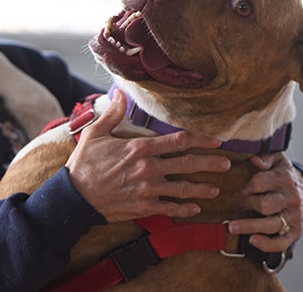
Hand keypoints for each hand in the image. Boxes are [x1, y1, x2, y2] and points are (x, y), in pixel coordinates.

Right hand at [65, 90, 230, 222]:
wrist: (75, 196)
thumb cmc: (84, 163)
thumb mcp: (95, 133)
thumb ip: (112, 114)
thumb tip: (119, 94)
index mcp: (140, 148)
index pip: (179, 141)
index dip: (201, 139)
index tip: (216, 140)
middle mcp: (149, 168)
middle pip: (187, 164)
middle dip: (210, 163)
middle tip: (227, 163)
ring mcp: (148, 189)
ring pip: (183, 189)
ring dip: (202, 189)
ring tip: (215, 189)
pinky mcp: (143, 207)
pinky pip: (170, 208)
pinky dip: (184, 209)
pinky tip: (194, 209)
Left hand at [227, 153, 302, 251]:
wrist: (302, 189)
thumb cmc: (281, 173)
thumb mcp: (275, 159)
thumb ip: (265, 157)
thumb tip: (255, 160)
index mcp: (285, 178)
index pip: (259, 182)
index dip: (246, 187)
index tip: (239, 190)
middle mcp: (292, 198)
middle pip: (265, 205)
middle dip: (247, 204)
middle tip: (236, 203)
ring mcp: (294, 216)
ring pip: (271, 225)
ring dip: (249, 227)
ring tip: (231, 227)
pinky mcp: (296, 231)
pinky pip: (282, 242)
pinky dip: (267, 244)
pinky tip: (252, 240)